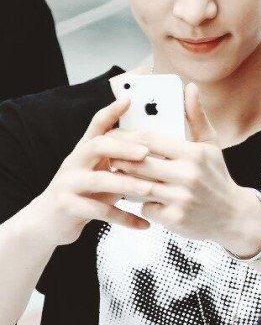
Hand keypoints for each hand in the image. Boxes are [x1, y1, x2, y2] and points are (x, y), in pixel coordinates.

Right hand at [30, 97, 151, 246]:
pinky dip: (124, 219)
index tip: (128, 99)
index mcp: (83, 150)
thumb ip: (116, 161)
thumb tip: (150, 149)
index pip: (96, 124)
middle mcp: (74, 162)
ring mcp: (68, 184)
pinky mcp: (67, 207)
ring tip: (150, 190)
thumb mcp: (96, 172)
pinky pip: (100, 211)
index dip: (111, 111)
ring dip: (128, 184)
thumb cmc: (82, 193)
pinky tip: (144, 225)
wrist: (46, 222)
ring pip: (100, 180)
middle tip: (146, 152)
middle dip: (123, 147)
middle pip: (97, 146)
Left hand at [108, 83, 260, 251]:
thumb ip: (196, 116)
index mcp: (194, 153)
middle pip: (141, 163)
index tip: (113, 134)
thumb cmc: (216, 175)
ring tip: (116, 171)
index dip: (128, 136)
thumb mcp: (210, 144)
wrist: (232, 215)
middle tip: (108, 153)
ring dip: (126, 179)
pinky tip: (139, 196)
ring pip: (140, 186)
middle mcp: (188, 176)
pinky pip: (147, 207)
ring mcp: (181, 199)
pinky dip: (142, 201)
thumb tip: (189, 87)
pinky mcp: (175, 219)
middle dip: (120, 158)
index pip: (151, 140)